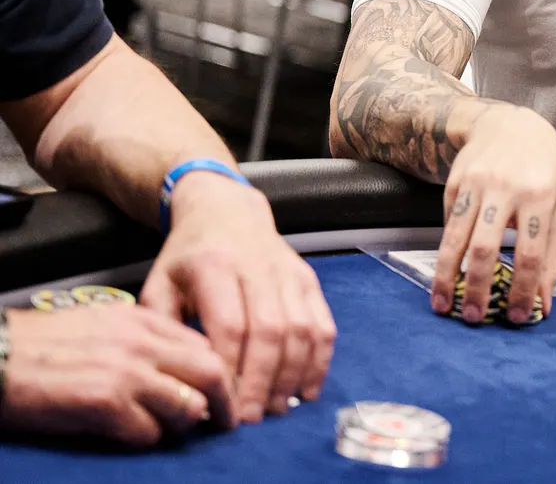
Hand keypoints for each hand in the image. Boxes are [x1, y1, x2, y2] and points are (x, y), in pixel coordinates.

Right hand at [0, 304, 232, 444]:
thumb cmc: (42, 344)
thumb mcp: (103, 324)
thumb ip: (144, 339)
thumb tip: (180, 368)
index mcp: (142, 319)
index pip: (205, 344)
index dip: (221, 371)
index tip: (224, 391)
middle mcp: (141, 343)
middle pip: (212, 371)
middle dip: (226, 401)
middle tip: (226, 422)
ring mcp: (125, 373)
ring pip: (189, 405)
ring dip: (186, 424)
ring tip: (174, 430)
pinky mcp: (104, 404)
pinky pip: (149, 432)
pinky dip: (148, 439)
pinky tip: (131, 435)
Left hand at [141, 172, 336, 423]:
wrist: (226, 211)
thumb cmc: (188, 256)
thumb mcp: (159, 282)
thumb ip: (163, 326)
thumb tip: (180, 375)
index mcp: (214, 266)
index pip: (229, 324)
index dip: (229, 368)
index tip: (221, 404)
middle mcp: (257, 267)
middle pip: (269, 331)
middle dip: (261, 380)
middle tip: (250, 418)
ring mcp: (289, 273)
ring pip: (301, 330)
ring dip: (291, 375)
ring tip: (275, 408)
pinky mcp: (309, 281)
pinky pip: (323, 324)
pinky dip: (319, 360)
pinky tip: (306, 389)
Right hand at [433, 109, 555, 325]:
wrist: (509, 123)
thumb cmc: (541, 167)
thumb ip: (551, 253)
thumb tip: (544, 301)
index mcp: (540, 195)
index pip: (530, 253)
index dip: (524, 289)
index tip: (519, 317)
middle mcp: (505, 189)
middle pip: (485, 247)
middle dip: (478, 288)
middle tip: (475, 318)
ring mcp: (475, 184)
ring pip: (456, 238)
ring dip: (447, 277)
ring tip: (444, 306)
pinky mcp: (454, 184)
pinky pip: (448, 224)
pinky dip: (447, 252)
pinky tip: (447, 272)